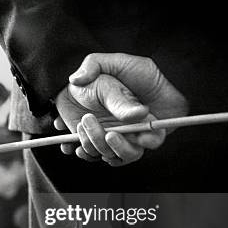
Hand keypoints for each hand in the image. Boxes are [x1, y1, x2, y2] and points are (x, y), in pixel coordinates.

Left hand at [54, 53, 187, 165]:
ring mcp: (110, 138)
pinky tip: (74, 145)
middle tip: (108, 134)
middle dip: (120, 146)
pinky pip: (92, 156)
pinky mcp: (93, 143)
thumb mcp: (113, 72)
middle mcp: (128, 131)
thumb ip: (121, 94)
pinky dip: (83, 153)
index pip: (154, 135)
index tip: (139, 137)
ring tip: (82, 124)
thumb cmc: (101, 76)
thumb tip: (139, 112)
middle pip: (132, 152)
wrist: (73, 86)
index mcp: (140, 115)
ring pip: (110, 155)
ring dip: (96, 145)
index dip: (151, 139)